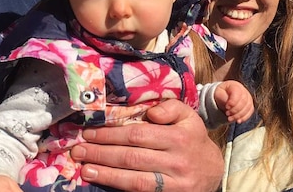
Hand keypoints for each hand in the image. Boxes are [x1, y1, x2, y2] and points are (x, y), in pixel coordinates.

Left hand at [70, 99, 223, 191]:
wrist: (213, 172)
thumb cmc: (192, 139)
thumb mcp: (188, 117)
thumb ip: (171, 107)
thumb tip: (151, 112)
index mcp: (180, 136)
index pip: (139, 134)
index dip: (111, 134)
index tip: (89, 132)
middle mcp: (177, 160)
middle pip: (132, 157)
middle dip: (101, 153)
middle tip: (78, 149)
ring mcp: (174, 183)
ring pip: (134, 179)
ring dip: (105, 173)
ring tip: (84, 167)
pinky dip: (119, 186)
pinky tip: (102, 180)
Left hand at [215, 80, 254, 123]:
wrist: (224, 96)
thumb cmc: (221, 94)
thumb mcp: (219, 94)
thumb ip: (223, 98)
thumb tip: (228, 105)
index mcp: (235, 86)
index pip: (237, 93)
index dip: (233, 101)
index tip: (227, 107)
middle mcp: (244, 91)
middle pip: (244, 101)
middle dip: (235, 109)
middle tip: (227, 113)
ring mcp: (248, 98)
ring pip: (248, 107)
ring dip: (239, 115)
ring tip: (230, 118)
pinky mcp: (250, 105)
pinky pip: (250, 112)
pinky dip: (244, 117)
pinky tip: (238, 121)